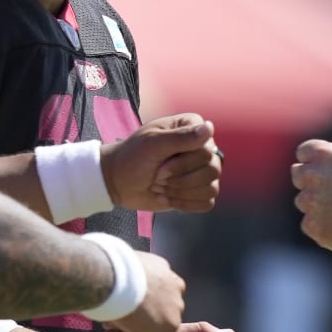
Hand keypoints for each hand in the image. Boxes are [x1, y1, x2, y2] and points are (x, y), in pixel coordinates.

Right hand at [100, 250, 183, 331]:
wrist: (112, 274)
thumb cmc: (108, 269)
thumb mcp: (120, 271)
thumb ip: (127, 287)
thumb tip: (118, 305)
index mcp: (165, 272)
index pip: (152, 296)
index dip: (129, 305)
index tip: (110, 308)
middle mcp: (175, 288)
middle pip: (153, 313)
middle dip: (130, 321)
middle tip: (106, 322)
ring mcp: (175, 308)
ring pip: (151, 330)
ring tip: (103, 329)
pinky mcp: (169, 328)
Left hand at [101, 113, 221, 212]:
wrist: (119, 181)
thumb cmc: (132, 157)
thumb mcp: (152, 144)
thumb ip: (181, 137)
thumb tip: (210, 128)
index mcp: (193, 127)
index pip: (207, 150)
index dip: (184, 164)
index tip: (159, 166)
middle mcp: (202, 147)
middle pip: (212, 170)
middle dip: (181, 180)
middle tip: (157, 178)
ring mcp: (201, 169)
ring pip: (211, 188)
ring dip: (182, 193)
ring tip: (160, 188)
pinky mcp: (197, 190)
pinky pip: (208, 203)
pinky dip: (186, 204)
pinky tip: (168, 199)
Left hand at [290, 139, 331, 256]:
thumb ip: (328, 166)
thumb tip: (302, 170)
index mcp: (327, 155)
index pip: (303, 153)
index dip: (312, 162)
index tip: (324, 172)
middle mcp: (315, 175)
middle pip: (298, 175)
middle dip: (311, 182)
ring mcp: (312, 202)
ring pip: (302, 201)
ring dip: (316, 205)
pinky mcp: (315, 226)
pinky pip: (309, 224)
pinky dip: (322, 226)